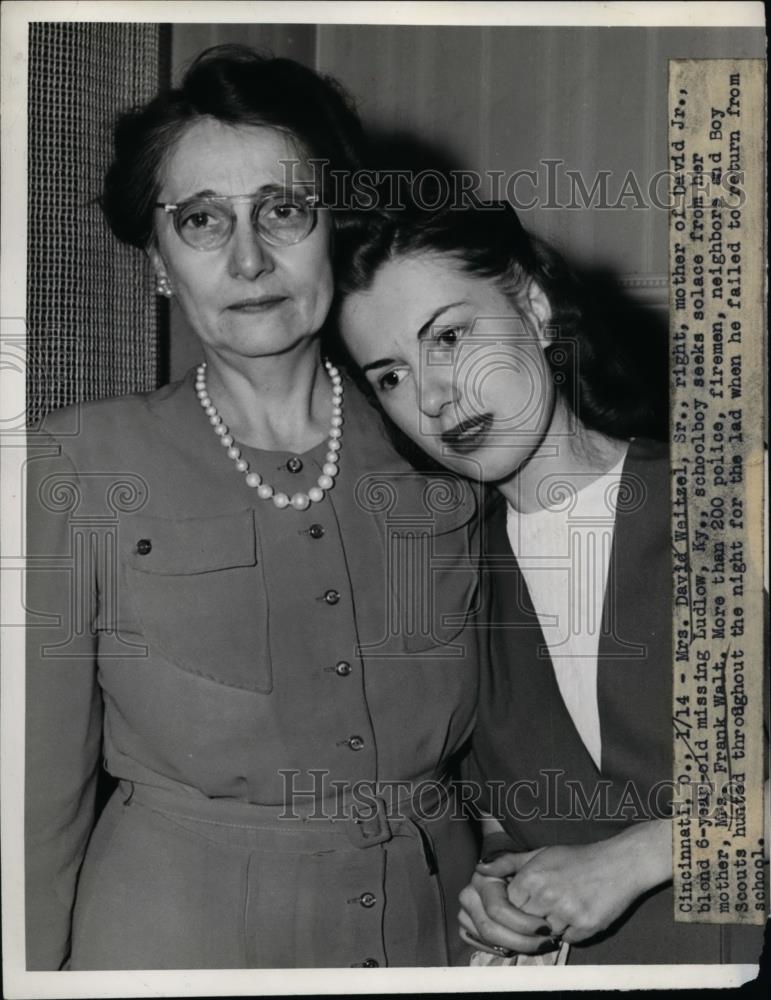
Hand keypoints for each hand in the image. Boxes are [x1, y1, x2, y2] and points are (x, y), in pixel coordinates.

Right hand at [457, 870, 554, 956]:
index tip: (545, 928)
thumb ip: (506, 861)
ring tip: (538, 944)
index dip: (522, 923)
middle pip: (490, 929)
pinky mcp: (466, 929)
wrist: (519, 879)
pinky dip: (502, 949)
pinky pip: (481, 946)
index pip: (497, 909)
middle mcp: (469, 896)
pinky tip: (520, 945)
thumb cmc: (527, 871)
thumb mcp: (525, 861)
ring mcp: (465, 914)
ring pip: (486, 940)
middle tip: (546, 941)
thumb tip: (482, 867)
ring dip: (515, 947)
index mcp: (481, 879)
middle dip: (521, 940)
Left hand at [476, 820, 671, 944]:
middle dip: (531, 918)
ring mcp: (567, 913)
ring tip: (564, 906)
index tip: (524, 903)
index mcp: (533, 877)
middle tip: (544, 907)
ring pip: (545, 934)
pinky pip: (567, 940)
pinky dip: (570, 932)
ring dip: (551, 926)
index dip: (515, 907)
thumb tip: (480, 870)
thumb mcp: (540, 854)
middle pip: (523, 923)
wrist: (618, 863)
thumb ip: (507, 863)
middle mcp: (547, 895)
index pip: (507, 906)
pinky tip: (578, 913)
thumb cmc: (576, 858)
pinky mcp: (586, 927)